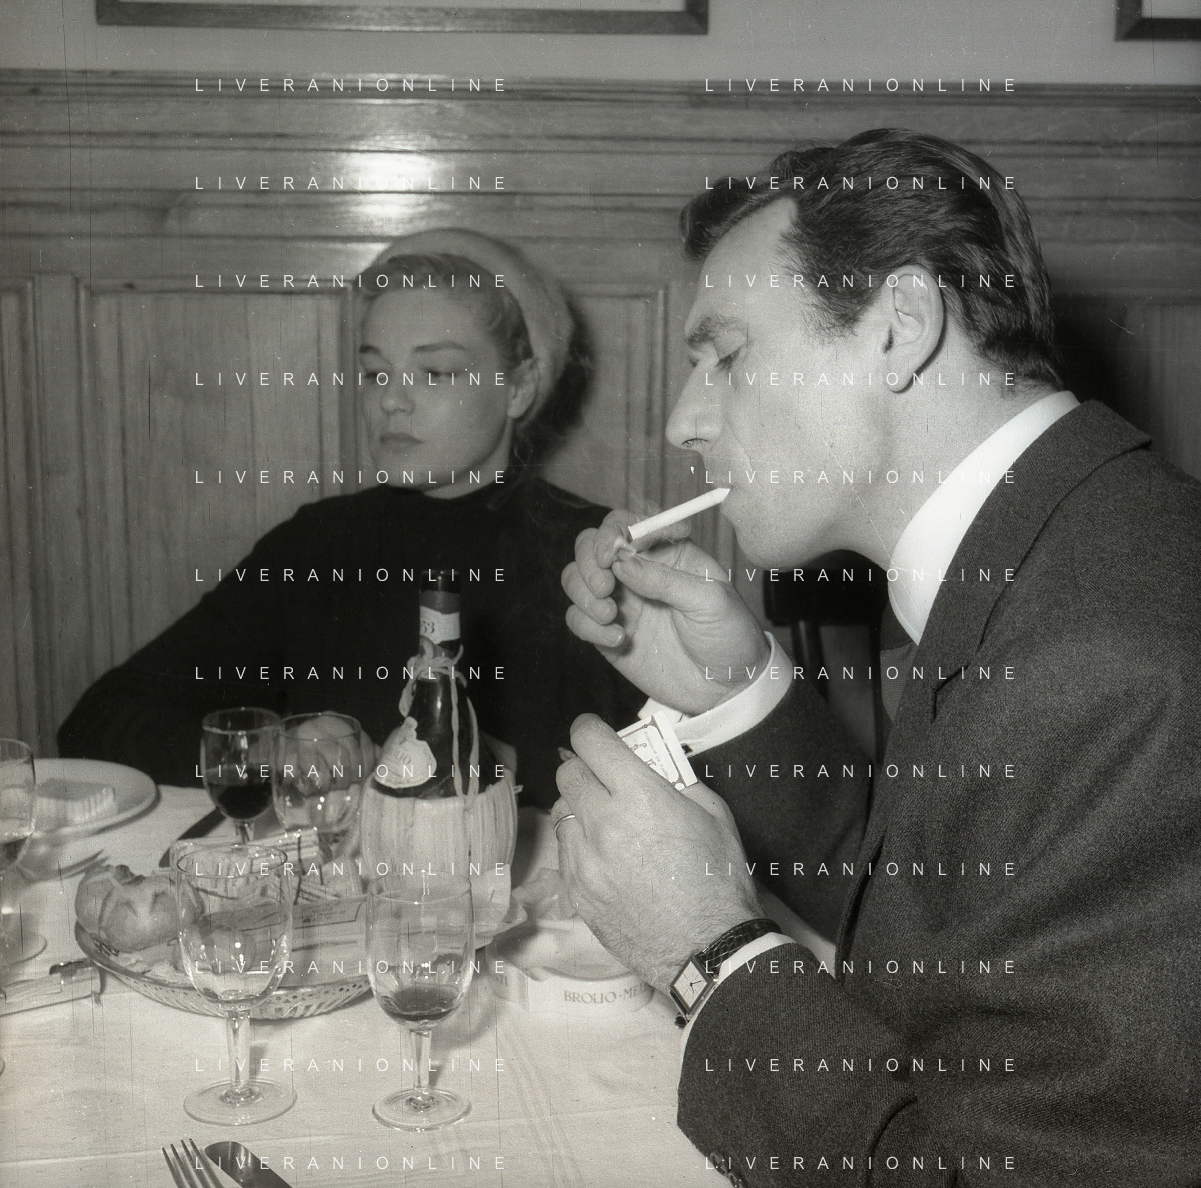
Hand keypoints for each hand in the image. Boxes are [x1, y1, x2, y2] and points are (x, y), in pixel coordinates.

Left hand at [552, 714, 761, 994]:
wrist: (708, 948)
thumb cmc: (719, 879)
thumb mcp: (713, 813)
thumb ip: (676, 780)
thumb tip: (651, 763)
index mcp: (638, 795)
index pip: (590, 741)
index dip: (589, 729)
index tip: (592, 731)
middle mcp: (602, 822)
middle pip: (566, 773)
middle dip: (583, 767)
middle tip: (602, 776)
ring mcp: (584, 860)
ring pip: (561, 812)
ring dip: (578, 806)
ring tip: (605, 820)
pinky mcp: (576, 891)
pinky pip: (563, 851)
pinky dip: (578, 843)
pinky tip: (604, 855)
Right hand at [561, 510, 768, 713]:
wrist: (726, 689)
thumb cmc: (729, 637)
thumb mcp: (709, 601)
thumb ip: (664, 579)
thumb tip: (622, 562)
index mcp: (667, 552)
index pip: (626, 524)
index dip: (611, 532)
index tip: (612, 553)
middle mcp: (638, 572)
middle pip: (590, 547)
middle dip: (589, 562)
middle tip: (605, 587)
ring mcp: (621, 602)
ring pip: (576, 580)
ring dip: (583, 594)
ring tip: (610, 616)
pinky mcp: (607, 633)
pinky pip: (578, 619)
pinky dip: (587, 626)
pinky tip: (619, 640)